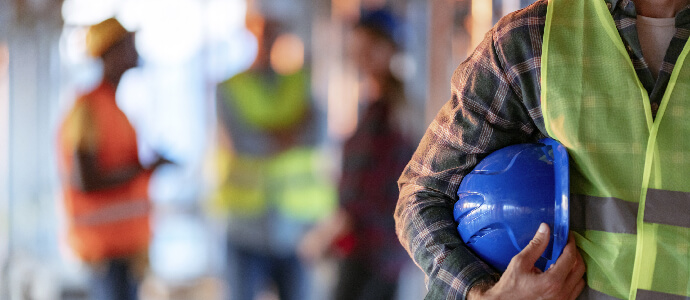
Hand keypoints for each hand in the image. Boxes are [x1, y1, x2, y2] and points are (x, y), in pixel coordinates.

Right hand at [468, 223, 584, 299]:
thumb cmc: (510, 287)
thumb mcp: (520, 262)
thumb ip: (536, 245)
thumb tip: (545, 230)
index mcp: (552, 281)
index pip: (570, 257)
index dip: (570, 243)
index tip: (568, 236)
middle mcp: (562, 293)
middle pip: (580, 268)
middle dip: (575, 253)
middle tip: (566, 245)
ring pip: (580, 279)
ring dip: (575, 267)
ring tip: (564, 259)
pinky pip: (575, 289)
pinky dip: (572, 278)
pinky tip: (560, 273)